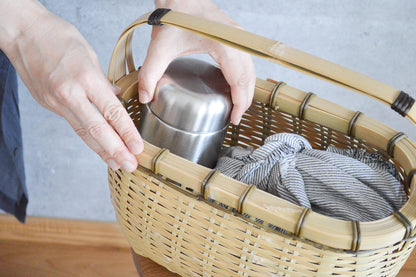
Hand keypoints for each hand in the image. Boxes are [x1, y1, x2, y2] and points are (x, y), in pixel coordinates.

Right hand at [0, 0, 142, 171]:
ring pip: (82, 132)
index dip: (126, 133)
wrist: (22, 32)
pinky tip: (97, 145)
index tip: (137, 147)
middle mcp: (70, 93)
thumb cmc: (57, 36)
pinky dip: (86, 137)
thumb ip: (103, 80)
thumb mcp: (89, 54)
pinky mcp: (47, 104)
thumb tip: (116, 97)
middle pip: (97, 129)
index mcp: (85, 78)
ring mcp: (56, 101)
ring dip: (101, 150)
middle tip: (130, 164)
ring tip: (116, 163)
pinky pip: (71, 123)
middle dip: (116, 150)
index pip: (112, 112)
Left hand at [139, 0, 255, 124]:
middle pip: (249, 78)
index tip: (233, 119)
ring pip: (250, 69)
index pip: (240, 81)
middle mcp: (236, 41)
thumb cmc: (174, 15)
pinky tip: (232, 86)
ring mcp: (238, 37)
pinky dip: (243, 77)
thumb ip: (150, 74)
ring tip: (235, 105)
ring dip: (246, 89)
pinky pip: (245, 61)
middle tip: (234, 117)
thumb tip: (145, 98)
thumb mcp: (160, 47)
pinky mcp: (234, 36)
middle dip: (244, 100)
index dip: (239, 103)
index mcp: (225, 46)